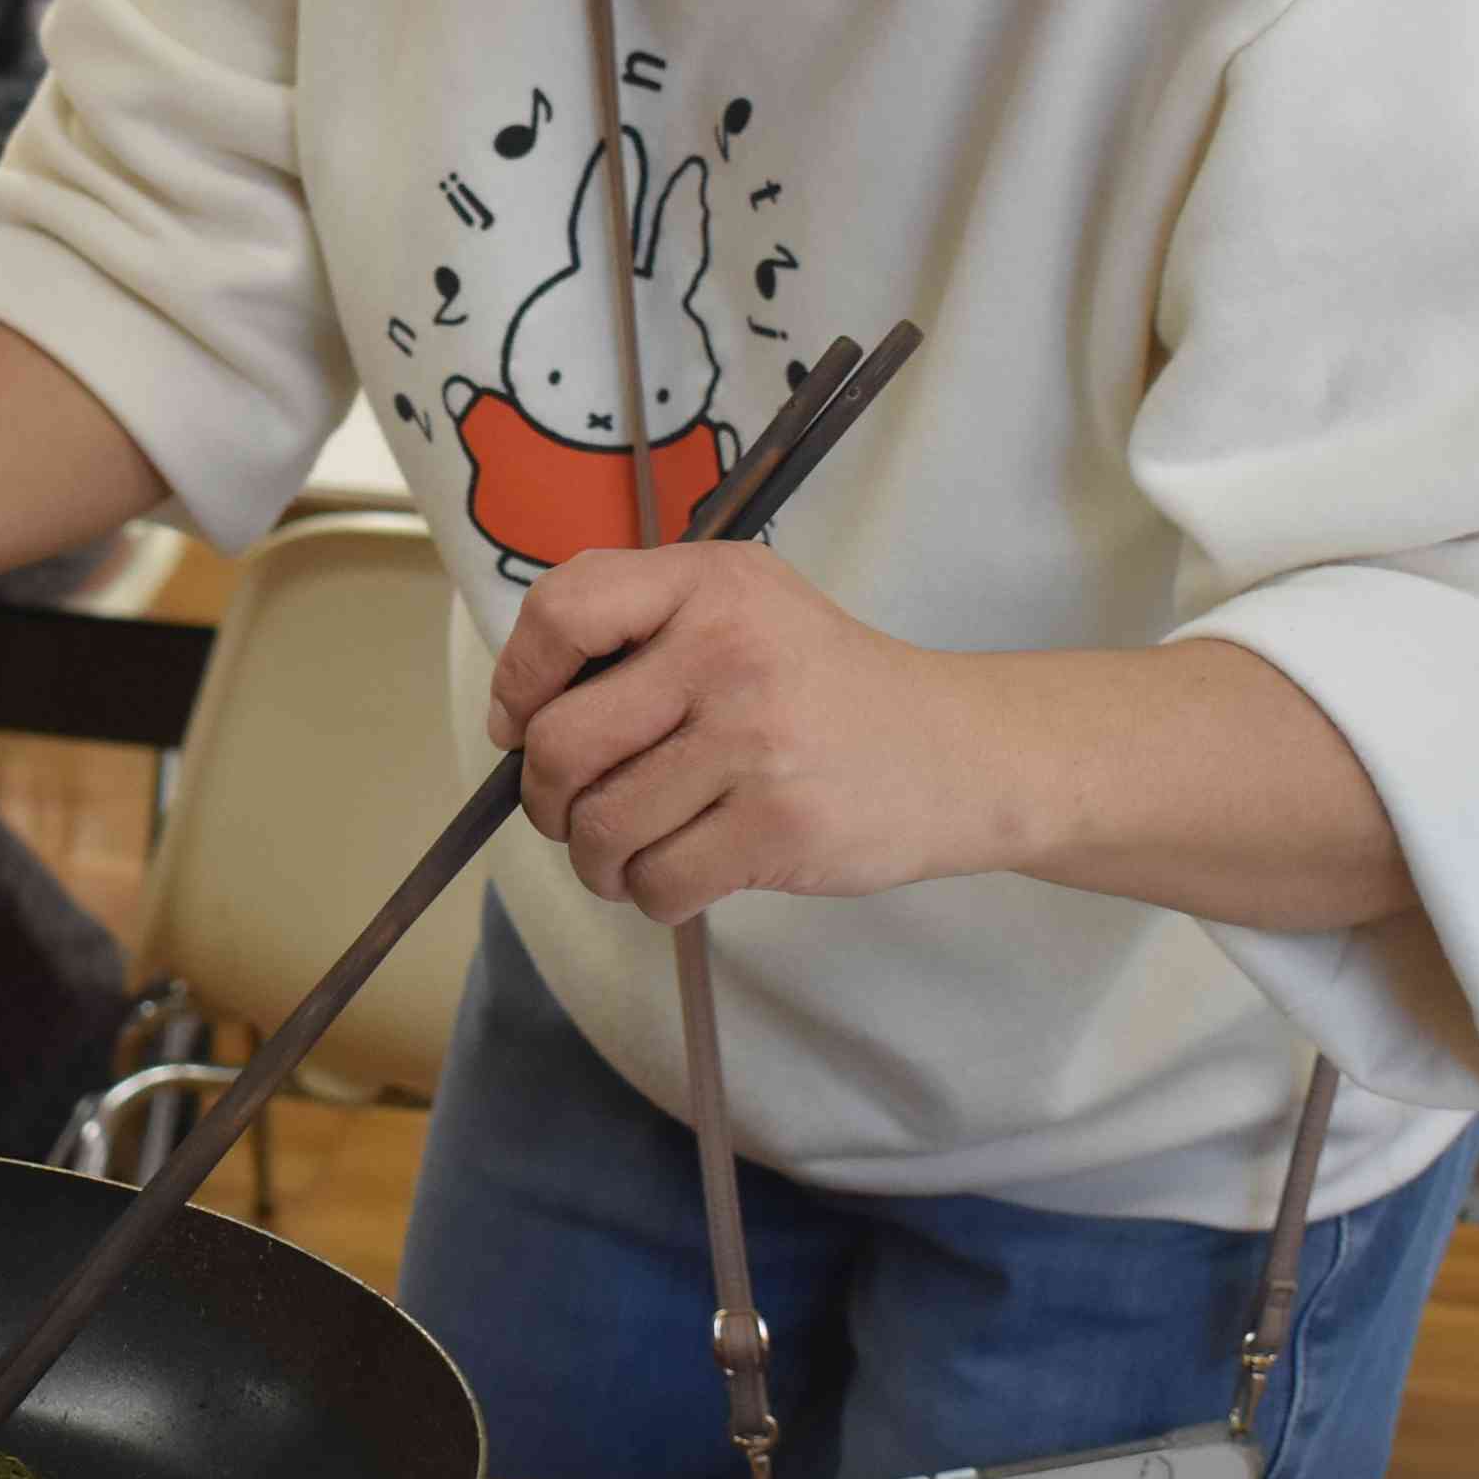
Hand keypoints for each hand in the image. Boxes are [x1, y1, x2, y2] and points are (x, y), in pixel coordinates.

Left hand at [487, 544, 1013, 925]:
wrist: (959, 751)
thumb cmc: (824, 685)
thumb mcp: (742, 606)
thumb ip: (638, 626)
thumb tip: (521, 711)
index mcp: (709, 583)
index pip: (561, 611)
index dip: (518, 680)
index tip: (521, 724)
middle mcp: (728, 651)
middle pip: (560, 743)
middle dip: (544, 798)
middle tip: (568, 811)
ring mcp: (755, 742)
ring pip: (601, 828)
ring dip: (596, 859)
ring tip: (625, 852)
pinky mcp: (779, 827)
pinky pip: (658, 882)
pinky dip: (650, 894)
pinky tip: (680, 873)